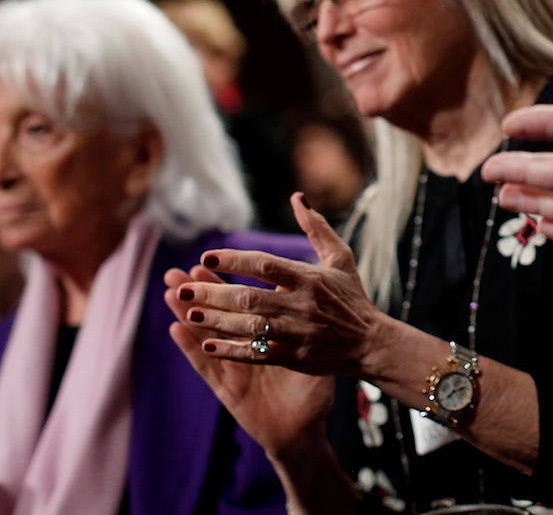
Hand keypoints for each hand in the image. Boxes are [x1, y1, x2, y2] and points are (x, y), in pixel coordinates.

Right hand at [165, 265, 334, 455]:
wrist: (305, 430)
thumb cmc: (313, 390)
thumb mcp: (315, 352)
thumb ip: (310, 321)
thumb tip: (311, 286)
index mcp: (264, 335)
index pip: (240, 302)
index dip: (223, 282)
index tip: (207, 260)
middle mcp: (243, 348)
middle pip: (216, 315)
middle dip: (197, 293)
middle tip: (176, 271)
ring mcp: (233, 368)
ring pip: (205, 337)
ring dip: (186, 315)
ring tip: (170, 292)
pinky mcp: (228, 390)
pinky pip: (208, 367)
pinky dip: (191, 349)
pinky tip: (176, 330)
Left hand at [175, 193, 380, 376]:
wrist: (369, 342)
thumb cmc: (351, 297)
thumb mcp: (340, 258)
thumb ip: (317, 228)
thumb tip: (298, 197)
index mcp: (309, 278)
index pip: (265, 265)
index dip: (234, 260)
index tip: (206, 257)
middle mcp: (300, 304)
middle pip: (249, 297)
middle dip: (213, 293)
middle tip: (182, 288)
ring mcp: (296, 332)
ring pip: (248, 326)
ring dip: (216, 320)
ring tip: (187, 314)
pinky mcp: (294, 356)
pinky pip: (256, 353)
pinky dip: (231, 350)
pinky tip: (207, 344)